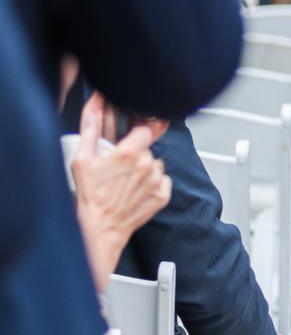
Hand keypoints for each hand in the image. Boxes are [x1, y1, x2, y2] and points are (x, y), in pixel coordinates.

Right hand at [72, 94, 170, 292]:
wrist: (99, 227)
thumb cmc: (90, 196)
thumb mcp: (83, 160)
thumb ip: (90, 130)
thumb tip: (93, 107)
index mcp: (130, 153)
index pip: (144, 130)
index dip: (135, 135)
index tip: (129, 142)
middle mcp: (147, 165)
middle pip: (148, 149)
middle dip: (137, 154)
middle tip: (120, 168)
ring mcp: (157, 181)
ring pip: (157, 165)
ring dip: (146, 170)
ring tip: (127, 181)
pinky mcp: (163, 195)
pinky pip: (164, 181)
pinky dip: (154, 184)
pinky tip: (137, 190)